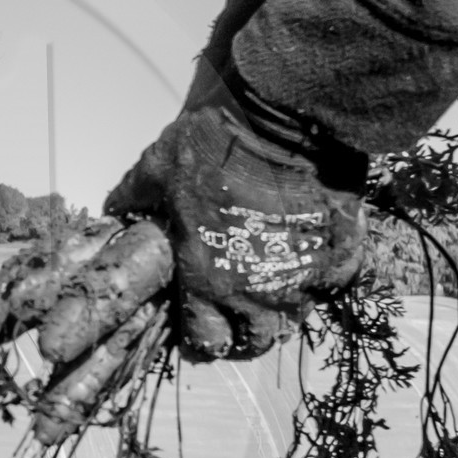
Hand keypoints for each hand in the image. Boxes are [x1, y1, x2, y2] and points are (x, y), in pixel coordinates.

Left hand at [104, 92, 365, 359]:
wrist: (287, 117)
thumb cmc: (215, 142)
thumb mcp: (158, 166)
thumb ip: (136, 196)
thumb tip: (115, 210)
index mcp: (205, 277)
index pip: (205, 338)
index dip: (205, 332)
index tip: (206, 317)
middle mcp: (254, 291)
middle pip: (255, 340)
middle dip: (247, 329)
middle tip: (245, 304)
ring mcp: (303, 278)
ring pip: (295, 316)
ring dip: (285, 303)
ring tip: (277, 278)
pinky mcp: (341, 256)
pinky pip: (335, 283)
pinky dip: (325, 273)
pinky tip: (312, 252)